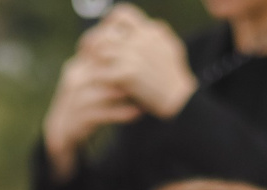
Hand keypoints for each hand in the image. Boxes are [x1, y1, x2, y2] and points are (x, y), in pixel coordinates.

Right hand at [42, 50, 140, 177]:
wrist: (63, 130)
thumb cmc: (86, 104)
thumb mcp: (96, 82)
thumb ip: (110, 67)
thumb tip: (139, 53)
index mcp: (79, 65)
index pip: (99, 48)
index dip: (122, 50)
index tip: (146, 55)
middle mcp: (75, 78)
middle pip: (102, 68)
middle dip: (126, 70)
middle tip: (150, 73)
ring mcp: (74, 98)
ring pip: (102, 91)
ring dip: (125, 92)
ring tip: (144, 94)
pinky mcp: (78, 119)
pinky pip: (101, 114)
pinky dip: (119, 113)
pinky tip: (136, 113)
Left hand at [80, 5, 197, 118]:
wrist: (181, 99)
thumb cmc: (175, 78)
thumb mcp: (169, 48)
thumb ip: (155, 36)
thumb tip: (149, 25)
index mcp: (150, 30)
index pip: (122, 14)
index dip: (107, 22)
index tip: (103, 34)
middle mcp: (141, 38)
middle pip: (106, 31)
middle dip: (92, 40)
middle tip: (85, 50)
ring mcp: (134, 55)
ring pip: (100, 48)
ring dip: (90, 58)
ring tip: (87, 66)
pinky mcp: (128, 73)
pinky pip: (102, 71)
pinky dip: (96, 75)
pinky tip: (95, 81)